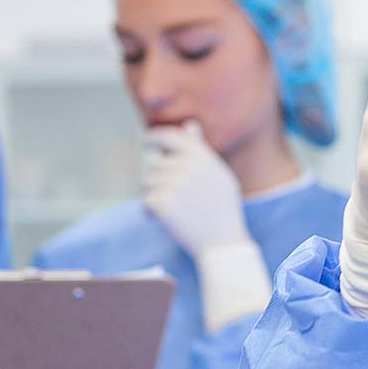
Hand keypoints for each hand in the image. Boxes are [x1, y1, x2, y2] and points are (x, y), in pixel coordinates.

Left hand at [143, 120, 276, 331]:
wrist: (222, 242)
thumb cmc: (222, 209)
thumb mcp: (218, 174)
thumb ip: (201, 149)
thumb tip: (190, 125)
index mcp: (203, 157)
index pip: (171, 137)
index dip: (154, 137)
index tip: (145, 141)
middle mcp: (188, 167)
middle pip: (156, 165)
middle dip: (159, 181)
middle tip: (173, 199)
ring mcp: (175, 184)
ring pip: (149, 182)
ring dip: (154, 195)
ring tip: (174, 210)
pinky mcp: (162, 202)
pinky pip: (145, 200)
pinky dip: (150, 211)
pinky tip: (164, 220)